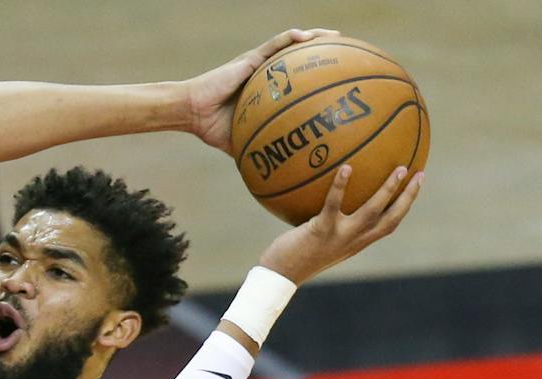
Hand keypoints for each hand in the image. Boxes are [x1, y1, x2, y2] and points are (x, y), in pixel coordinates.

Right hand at [186, 28, 338, 154]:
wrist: (192, 113)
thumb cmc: (211, 128)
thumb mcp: (241, 143)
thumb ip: (257, 153)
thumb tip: (271, 179)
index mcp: (267, 91)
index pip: (296, 81)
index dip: (316, 79)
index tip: (338, 84)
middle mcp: (266, 74)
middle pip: (300, 59)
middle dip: (322, 55)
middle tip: (349, 55)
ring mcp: (259, 64)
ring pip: (291, 45)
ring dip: (314, 38)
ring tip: (334, 36)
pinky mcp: (249, 58)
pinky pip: (274, 44)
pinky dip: (290, 39)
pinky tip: (306, 36)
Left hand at [257, 164, 423, 284]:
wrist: (279, 275)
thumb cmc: (295, 254)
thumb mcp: (319, 236)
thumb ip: (330, 219)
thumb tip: (330, 191)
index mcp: (357, 242)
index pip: (389, 223)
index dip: (405, 204)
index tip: (416, 183)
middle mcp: (353, 241)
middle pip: (391, 219)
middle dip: (408, 197)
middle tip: (419, 173)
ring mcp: (339, 237)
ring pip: (372, 212)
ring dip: (388, 191)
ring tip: (399, 168)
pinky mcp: (321, 231)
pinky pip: (334, 206)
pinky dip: (340, 187)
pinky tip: (346, 168)